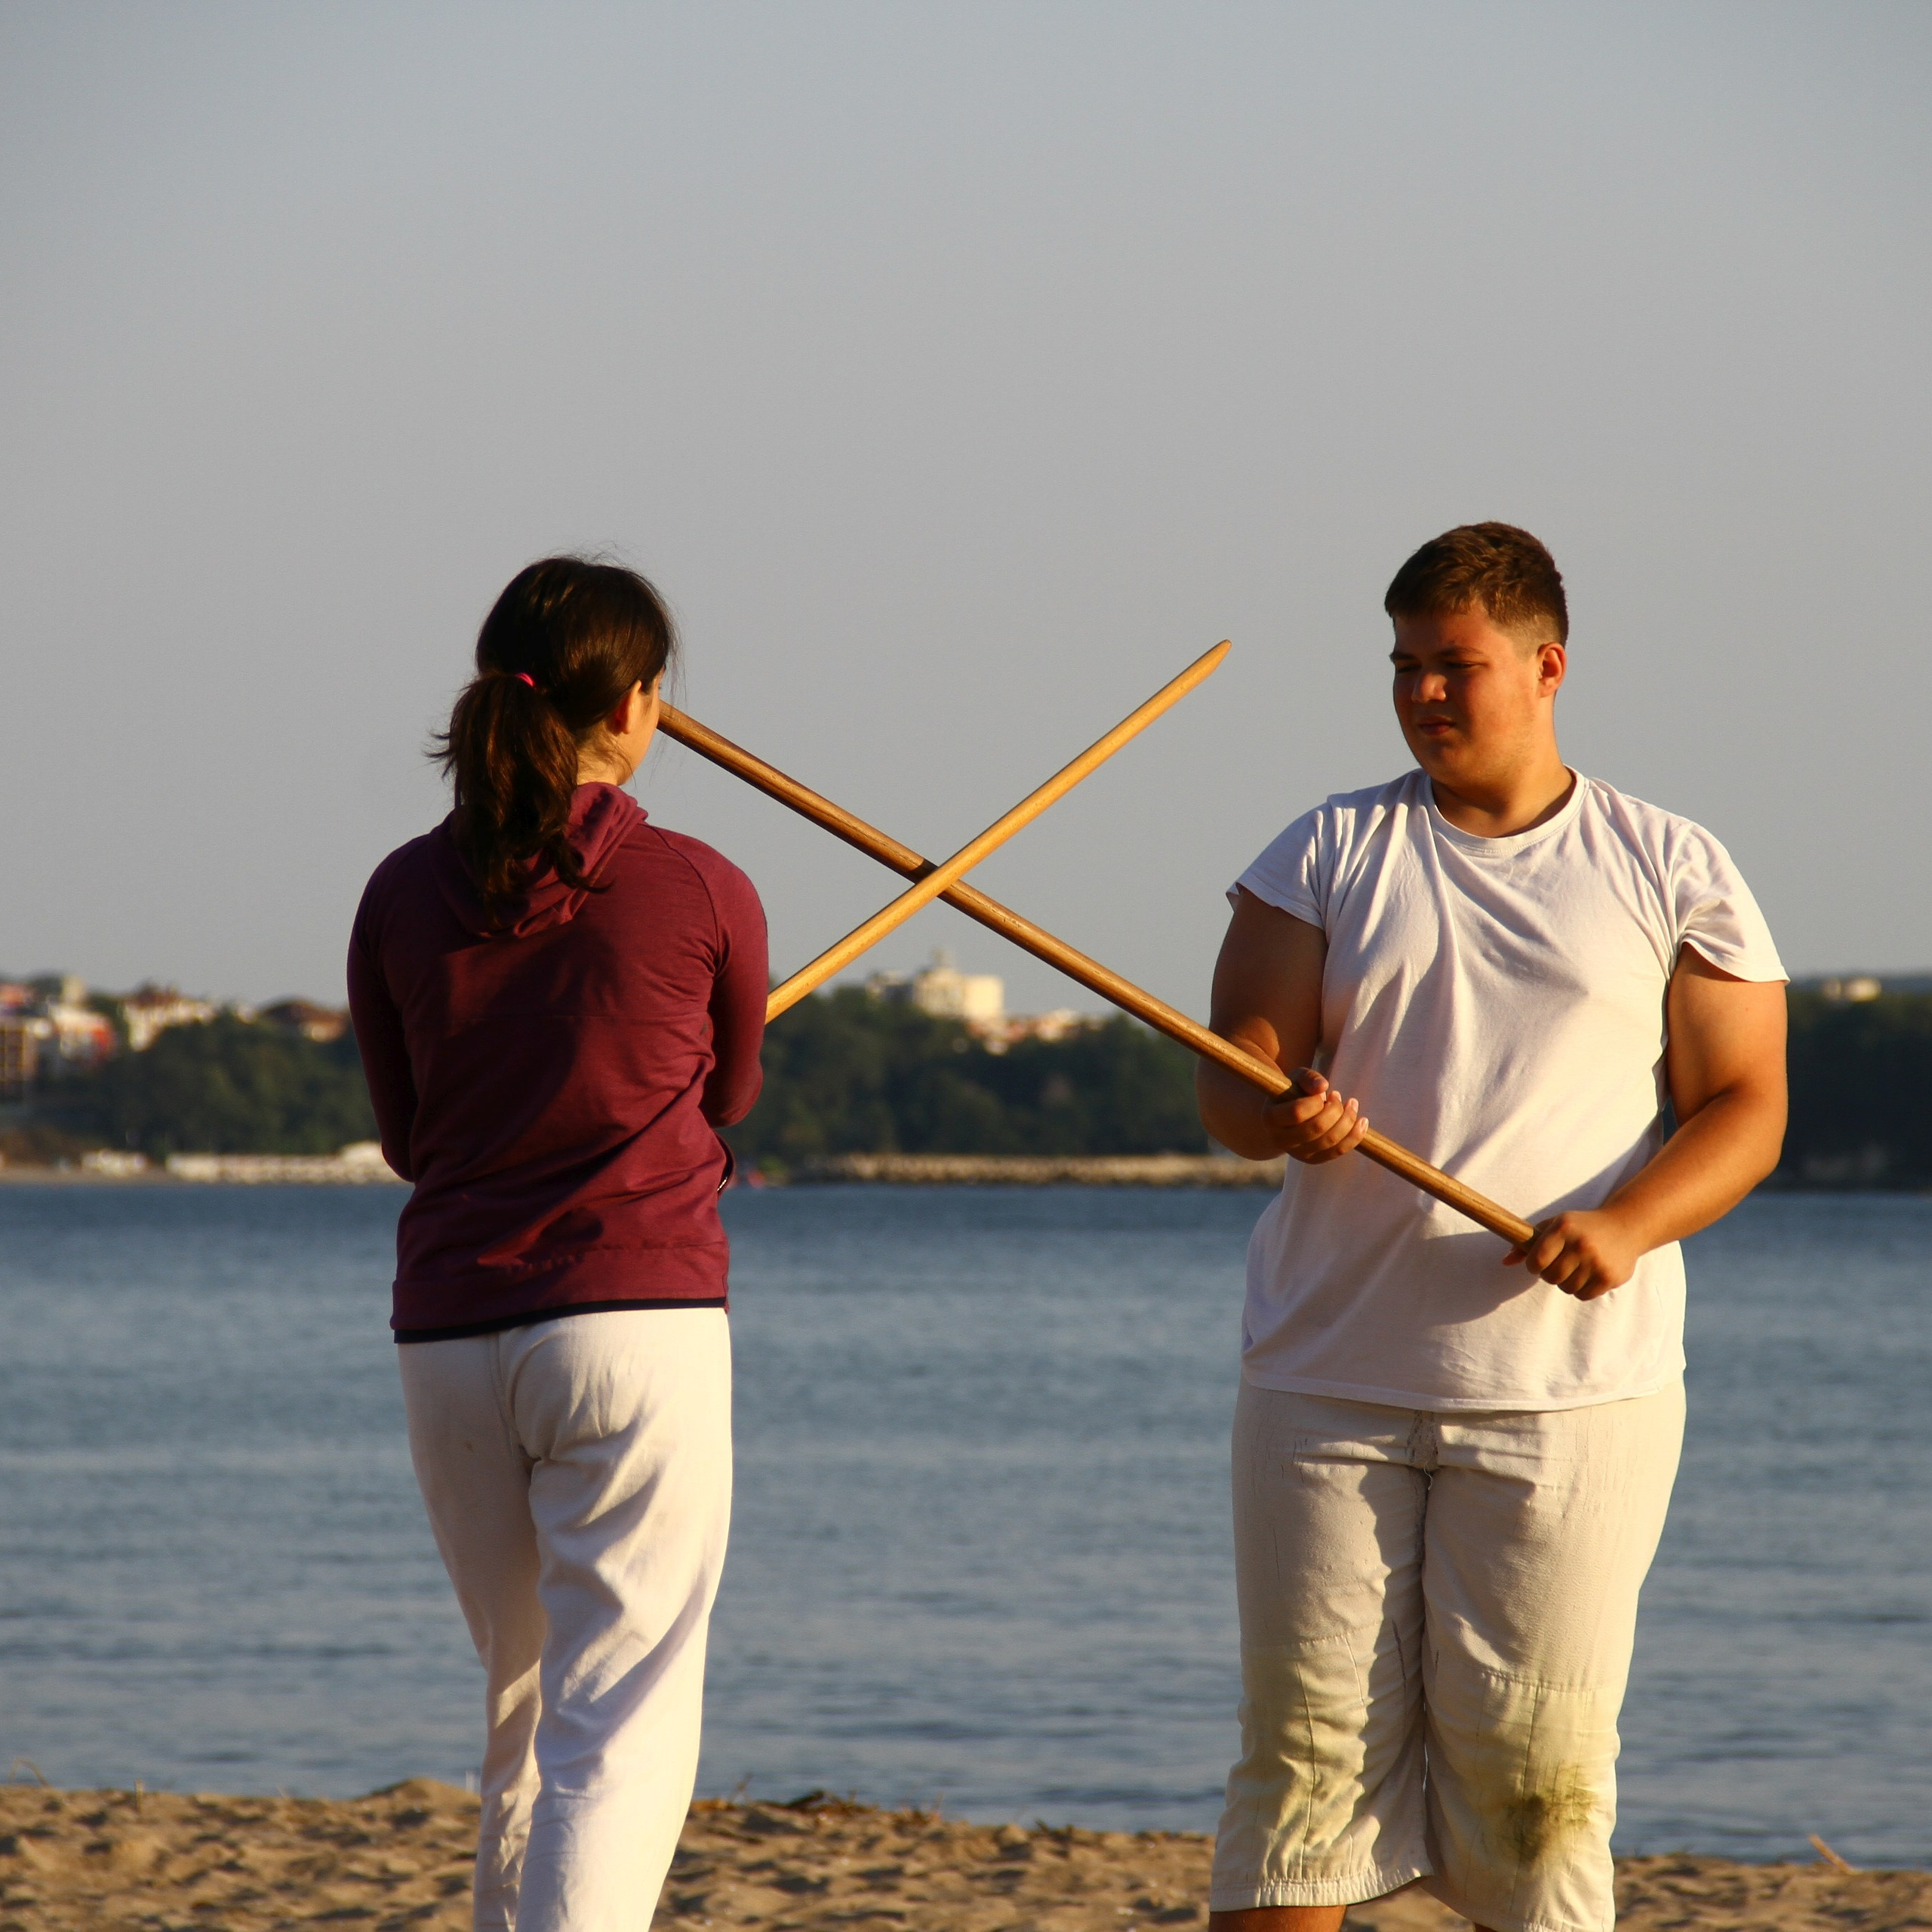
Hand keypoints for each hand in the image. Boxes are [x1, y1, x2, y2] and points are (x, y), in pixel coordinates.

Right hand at [1261, 1069, 1368, 1164]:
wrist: (1286, 1117)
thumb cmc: (1292, 1092)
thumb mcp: (1296, 1079)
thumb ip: (1308, 1077)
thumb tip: (1323, 1086)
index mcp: (1271, 1118)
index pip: (1297, 1112)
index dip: (1316, 1102)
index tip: (1327, 1091)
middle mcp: (1280, 1140)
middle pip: (1316, 1128)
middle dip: (1336, 1110)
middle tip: (1338, 1096)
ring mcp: (1297, 1153)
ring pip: (1329, 1141)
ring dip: (1348, 1121)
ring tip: (1352, 1104)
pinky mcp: (1312, 1160)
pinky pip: (1337, 1152)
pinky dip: (1354, 1137)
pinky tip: (1362, 1121)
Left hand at [1505, 1208, 1641, 1299]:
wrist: (1625, 1226)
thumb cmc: (1581, 1226)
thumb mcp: (1555, 1225)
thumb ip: (1528, 1242)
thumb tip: (1504, 1261)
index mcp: (1563, 1228)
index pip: (1536, 1260)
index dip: (1534, 1265)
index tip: (1539, 1262)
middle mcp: (1580, 1244)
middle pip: (1550, 1277)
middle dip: (1550, 1274)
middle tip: (1559, 1265)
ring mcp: (1597, 1262)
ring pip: (1566, 1288)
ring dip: (1567, 1282)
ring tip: (1576, 1267)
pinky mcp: (1610, 1277)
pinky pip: (1583, 1296)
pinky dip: (1582, 1289)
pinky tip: (1589, 1273)